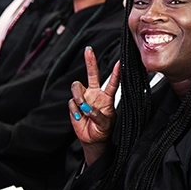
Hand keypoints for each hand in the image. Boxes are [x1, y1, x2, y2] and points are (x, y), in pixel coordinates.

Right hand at [68, 47, 119, 163]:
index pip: (112, 82)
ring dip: (78, 96)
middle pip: (92, 74)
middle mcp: (95, 94)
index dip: (116, 73)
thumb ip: (97, 115)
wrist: (93, 139)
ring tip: (82, 107)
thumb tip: (87, 108)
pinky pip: (71, 102)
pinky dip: (74, 109)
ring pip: (76, 86)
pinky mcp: (74, 105)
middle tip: (89, 50)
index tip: (119, 63)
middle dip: (90, 61)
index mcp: (107, 97)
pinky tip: (79, 116)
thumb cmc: (103, 130)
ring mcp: (84, 98)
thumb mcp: (105, 124)